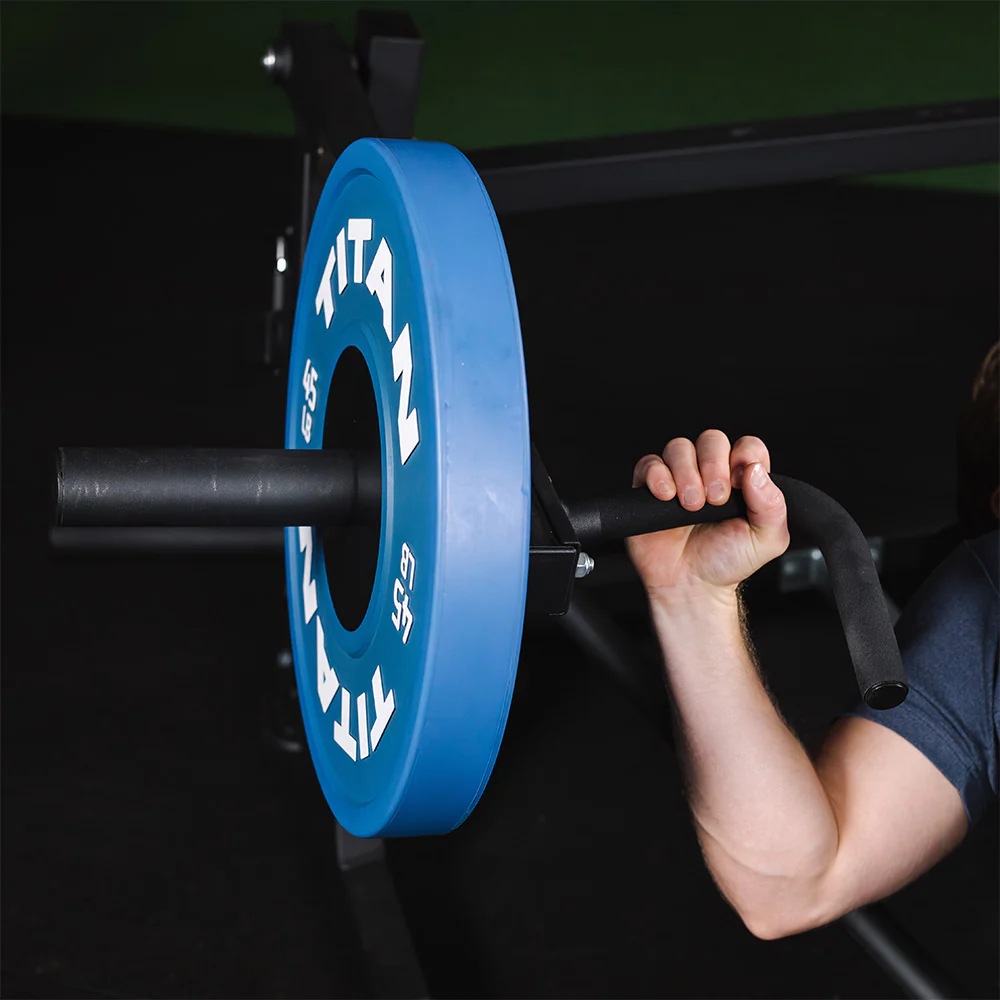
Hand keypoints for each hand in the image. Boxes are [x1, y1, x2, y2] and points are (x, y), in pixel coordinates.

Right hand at [625, 430, 789, 601]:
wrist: (690, 586)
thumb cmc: (726, 562)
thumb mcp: (766, 540)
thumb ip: (772, 506)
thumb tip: (755, 471)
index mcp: (741, 480)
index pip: (747, 446)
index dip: (743, 456)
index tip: (739, 484)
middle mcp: (710, 473)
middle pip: (711, 440)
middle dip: (713, 466)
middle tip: (714, 499)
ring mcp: (679, 478)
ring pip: (679, 447)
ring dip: (685, 473)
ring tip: (690, 505)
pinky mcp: (649, 487)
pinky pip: (649, 464)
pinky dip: (657, 475)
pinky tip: (665, 496)